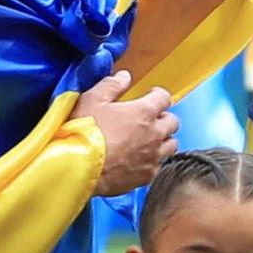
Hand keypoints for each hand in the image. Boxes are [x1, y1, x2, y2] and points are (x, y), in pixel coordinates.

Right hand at [74, 74, 179, 196]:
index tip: (150, 96)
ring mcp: (153, 156)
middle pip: (173, 122)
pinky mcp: (146, 176)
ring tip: (148, 140)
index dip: (157, 95)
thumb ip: (111, 85)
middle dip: (163, 118)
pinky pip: (158, 166)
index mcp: (144, 112)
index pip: (164, 98)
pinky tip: (138, 160)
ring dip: (162, 140)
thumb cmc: (83, 132)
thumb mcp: (92, 99)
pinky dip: (152, 161)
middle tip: (149, 119)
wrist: (79, 167)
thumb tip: (124, 77)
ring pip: (171, 145)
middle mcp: (154, 134)